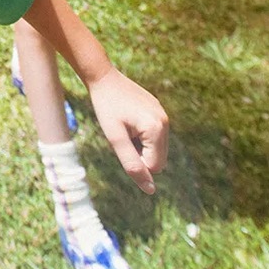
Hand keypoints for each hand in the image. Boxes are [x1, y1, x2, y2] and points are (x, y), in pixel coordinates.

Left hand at [87, 66, 168, 194]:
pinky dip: (141, 135)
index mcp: (156, 128)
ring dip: (140, 146)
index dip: (135, 161)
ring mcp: (163, 114)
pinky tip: (127, 120)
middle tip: (121, 136)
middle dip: (139, 154)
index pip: (154, 166)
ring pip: (156, 148)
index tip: (120, 143)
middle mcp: (165, 121)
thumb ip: (132, 165)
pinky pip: (154, 134)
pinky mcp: (158, 109)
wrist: (102, 77)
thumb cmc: (106, 108)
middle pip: (158, 159)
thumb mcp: (115, 139)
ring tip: (124, 128)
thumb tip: (150, 190)